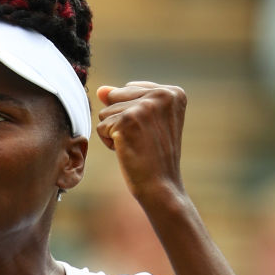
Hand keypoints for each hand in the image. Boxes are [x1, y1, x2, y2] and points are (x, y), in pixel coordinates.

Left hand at [96, 81, 186, 205]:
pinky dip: (109, 142)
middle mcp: (162, 94)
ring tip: (137, 145)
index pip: (130, 89)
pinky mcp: (127, 119)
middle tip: (143, 140)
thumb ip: (125, 99)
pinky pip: (101, 126)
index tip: (152, 133)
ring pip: (106, 112)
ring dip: (115, 132)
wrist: (161, 186)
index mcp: (173, 92)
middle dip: (122, 121)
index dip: (133, 115)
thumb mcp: (145, 122)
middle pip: (116, 96)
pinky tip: (129, 151)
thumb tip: (101, 89)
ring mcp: (145, 106)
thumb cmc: (154, 157)